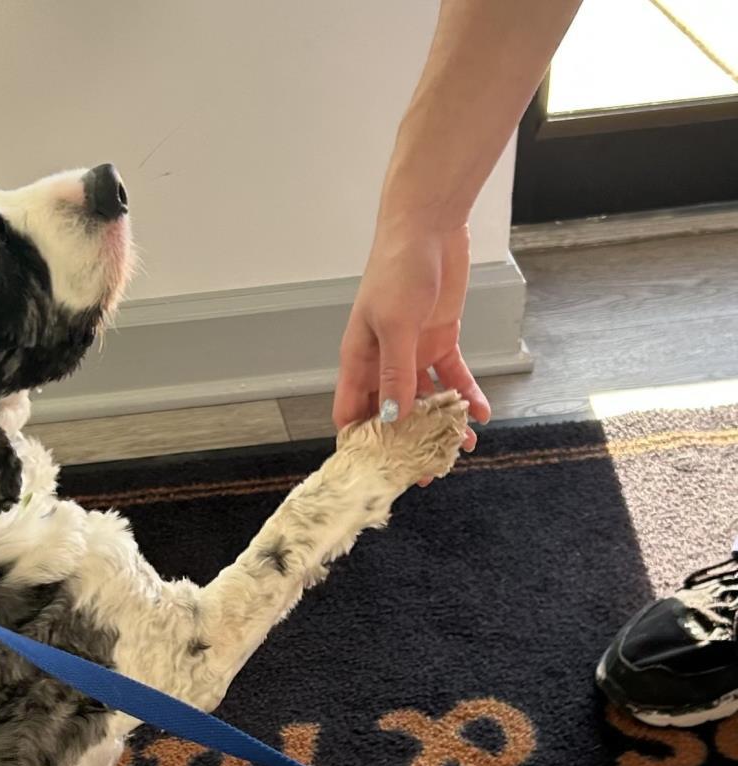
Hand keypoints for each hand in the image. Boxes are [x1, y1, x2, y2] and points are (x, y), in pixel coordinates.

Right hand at [332, 223, 489, 449]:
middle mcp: (383, 362)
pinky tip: (482, 414)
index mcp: (358, 359)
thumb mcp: (395, 324)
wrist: (429, 226)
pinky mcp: (439, 340)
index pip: (350, 412)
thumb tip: (393, 416)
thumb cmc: (398, 269)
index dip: (359, 443)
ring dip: (441, 424)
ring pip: (425, 400)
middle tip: (424, 471)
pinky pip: (453, 377)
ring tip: (460, 449)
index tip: (375, 471)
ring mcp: (412, 352)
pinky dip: (466, 396)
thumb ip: (396, 372)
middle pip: (390, 413)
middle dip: (406, 443)